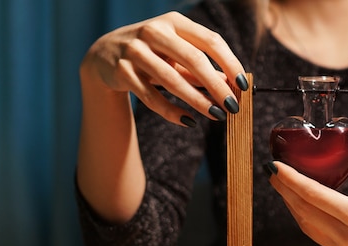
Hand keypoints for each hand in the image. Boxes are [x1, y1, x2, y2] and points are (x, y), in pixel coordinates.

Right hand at [80, 11, 247, 125]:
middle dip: (217, 86)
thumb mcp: (176, 54)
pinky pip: (151, 97)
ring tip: (216, 116)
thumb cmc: (151, 54)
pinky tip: (189, 122)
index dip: (230, 63)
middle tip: (233, 106)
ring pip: (172, 80)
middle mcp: (154, 31)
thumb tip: (231, 84)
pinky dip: (172, 112)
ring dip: (198, 101)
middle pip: (194, 59)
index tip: (243, 85)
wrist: (103, 56)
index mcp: (174, 22)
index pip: (210, 40)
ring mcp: (135, 50)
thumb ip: (201, 67)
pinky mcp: (121, 71)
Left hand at [266, 135, 347, 245]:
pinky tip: (306, 210)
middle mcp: (347, 239)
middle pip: (304, 211)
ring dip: (293, 207)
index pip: (315, 195)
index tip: (275, 167)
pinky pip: (319, 239)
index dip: (291, 180)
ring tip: (283, 188)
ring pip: (307, 227)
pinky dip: (308, 222)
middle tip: (272, 172)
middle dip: (285, 191)